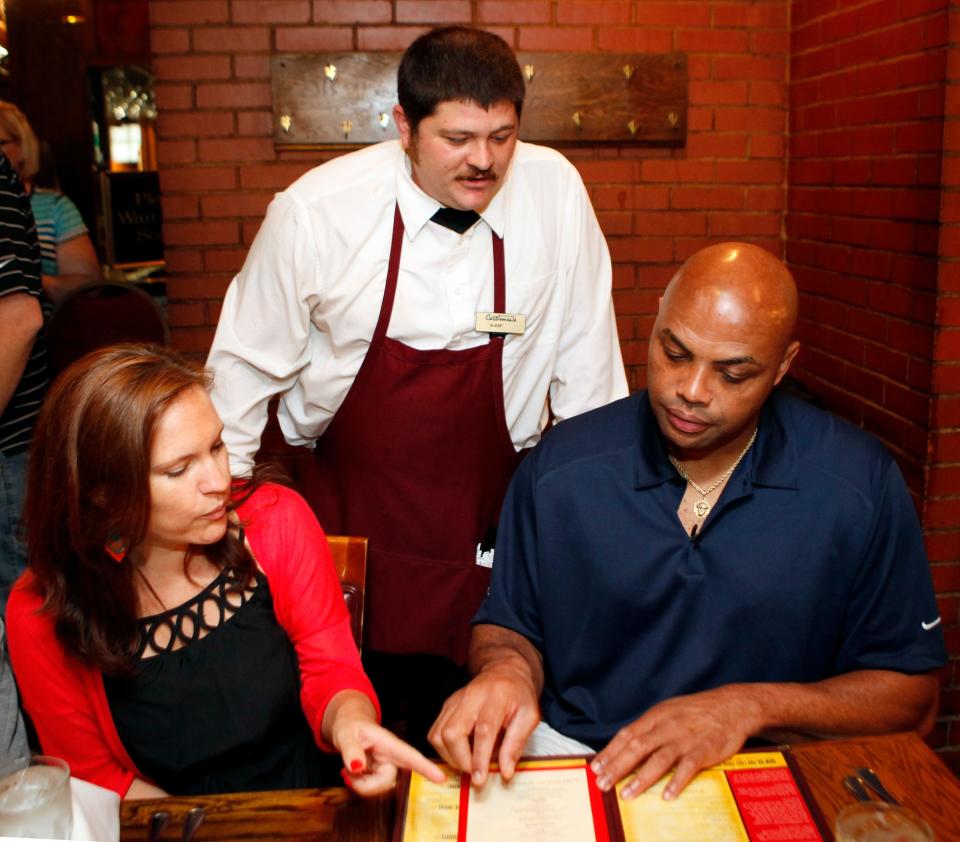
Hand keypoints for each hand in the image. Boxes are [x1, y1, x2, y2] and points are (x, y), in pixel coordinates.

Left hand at [334, 717, 445, 796]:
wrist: (349, 727)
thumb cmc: (350, 726)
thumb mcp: (345, 734)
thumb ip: (351, 750)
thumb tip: (357, 767)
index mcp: (388, 743)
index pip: (410, 755)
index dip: (426, 767)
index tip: (441, 778)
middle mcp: (391, 756)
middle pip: (388, 780)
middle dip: (366, 785)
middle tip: (347, 773)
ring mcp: (386, 767)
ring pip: (379, 788)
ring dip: (360, 785)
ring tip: (347, 770)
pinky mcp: (379, 775)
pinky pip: (371, 789)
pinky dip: (358, 785)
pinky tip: (351, 773)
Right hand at [428, 662, 539, 787]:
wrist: (504, 672)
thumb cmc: (519, 696)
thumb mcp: (529, 716)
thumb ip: (516, 743)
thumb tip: (505, 772)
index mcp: (496, 697)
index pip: (483, 730)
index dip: (480, 758)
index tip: (480, 780)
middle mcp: (471, 697)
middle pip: (452, 732)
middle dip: (460, 760)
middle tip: (474, 772)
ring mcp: (455, 700)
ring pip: (439, 734)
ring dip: (450, 757)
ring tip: (467, 764)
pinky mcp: (446, 706)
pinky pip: (434, 732)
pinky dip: (443, 749)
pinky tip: (459, 753)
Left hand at [590, 685, 759, 800]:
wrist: (732, 706)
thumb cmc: (696, 712)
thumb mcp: (669, 712)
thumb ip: (650, 729)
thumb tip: (626, 747)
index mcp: (656, 716)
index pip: (627, 734)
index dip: (610, 752)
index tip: (596, 767)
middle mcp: (667, 725)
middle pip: (637, 747)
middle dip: (618, 767)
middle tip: (603, 784)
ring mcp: (686, 737)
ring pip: (659, 758)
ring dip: (641, 777)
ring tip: (627, 793)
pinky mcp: (705, 748)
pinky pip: (688, 766)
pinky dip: (677, 780)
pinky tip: (667, 794)